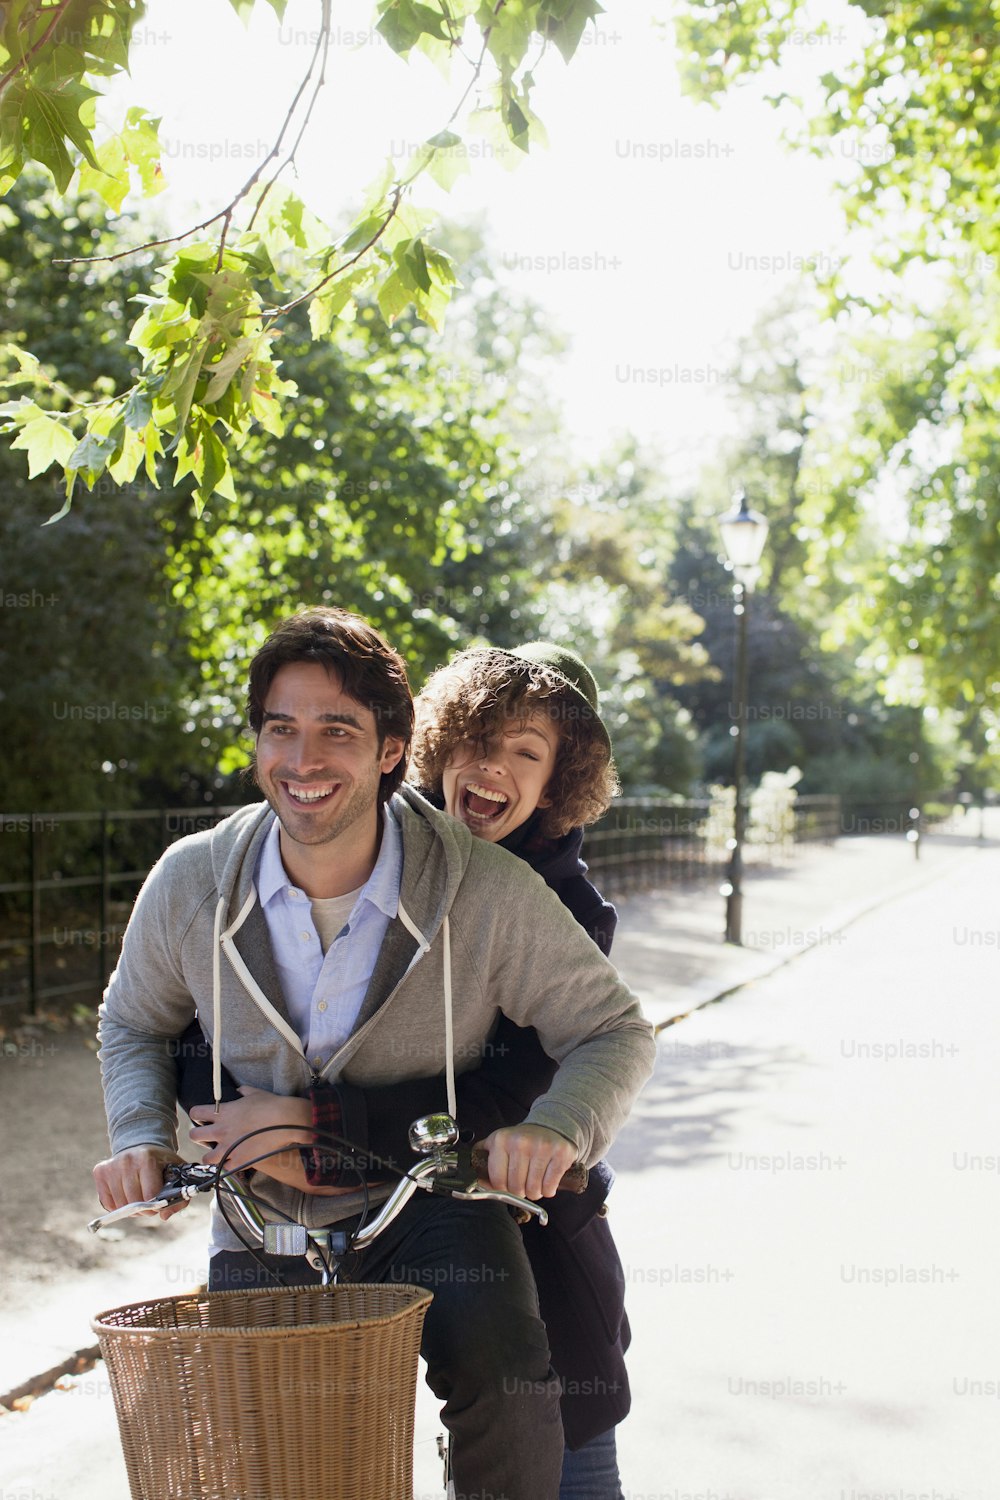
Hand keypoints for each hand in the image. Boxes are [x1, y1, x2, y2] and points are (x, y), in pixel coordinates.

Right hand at [93, 1144, 186, 1220]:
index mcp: (147, 1159)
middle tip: (148, 1203)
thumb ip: (179, 1198)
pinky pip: (107, 1203)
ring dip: (130, 1209)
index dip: (155, 1206)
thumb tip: (164, 1216)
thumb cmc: (161, 1165)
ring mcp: (111, 1166)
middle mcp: (127, 1161)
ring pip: (120, 1205)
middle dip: (143, 1209)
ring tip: (137, 1198)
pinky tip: (125, 1195)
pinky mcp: (100, 1172)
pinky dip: (117, 1207)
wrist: (141, 1148)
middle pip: (133, 1202)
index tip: (158, 1205)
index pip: (149, 1195)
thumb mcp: (177, 1175)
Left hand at [189, 1086, 312, 1171]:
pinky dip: (228, 1165)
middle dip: (198, 1135)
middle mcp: (221, 1131)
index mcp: (222, 1113)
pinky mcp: (238, 1162)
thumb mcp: (254, 1093)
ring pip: (206, 1158)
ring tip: (218, 1154)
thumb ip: (242, 1092)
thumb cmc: (270, 1105)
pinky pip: (225, 1168)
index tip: (202, 1117)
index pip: (196, 1113)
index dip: (197, 1114)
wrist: (285, 1121)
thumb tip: (239, 1091)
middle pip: (194, 1136)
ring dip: (211, 1155)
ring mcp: (228, 1149)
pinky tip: (234, 1160)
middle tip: (206, 1136)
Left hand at [477, 1124, 577, 1199]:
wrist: (550, 1125)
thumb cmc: (522, 1141)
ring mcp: (542, 1147)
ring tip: (535, 1181)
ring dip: (535, 1192)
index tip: (507, 1185)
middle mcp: (521, 1142)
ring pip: (533, 1190)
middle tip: (523, 1183)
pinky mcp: (560, 1154)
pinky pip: (549, 1188)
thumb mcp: (499, 1144)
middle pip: (516, 1188)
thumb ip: (484, 1162)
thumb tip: (476, 1183)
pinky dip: (548, 1190)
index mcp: (501, 1140)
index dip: (503, 1189)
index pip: (498, 1181)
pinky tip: (547, 1179)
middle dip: (520, 1192)